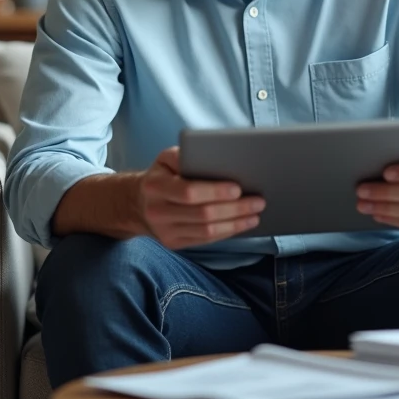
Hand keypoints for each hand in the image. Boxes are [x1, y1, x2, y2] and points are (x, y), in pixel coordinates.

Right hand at [139, 147, 265, 249]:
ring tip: (256, 214)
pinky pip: (205, 241)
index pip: (188, 192)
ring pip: (206, 232)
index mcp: (155, 186)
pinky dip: (227, 232)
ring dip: (235, 223)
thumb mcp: (166, 158)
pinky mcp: (173, 243)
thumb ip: (185, 155)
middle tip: (258, 201)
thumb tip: (212, 157)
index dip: (215, 192)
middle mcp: (157, 211)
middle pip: (202, 214)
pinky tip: (242, 224)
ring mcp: (165, 231)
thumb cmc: (162, 174)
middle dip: (234, 209)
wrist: (139, 202)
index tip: (238, 188)